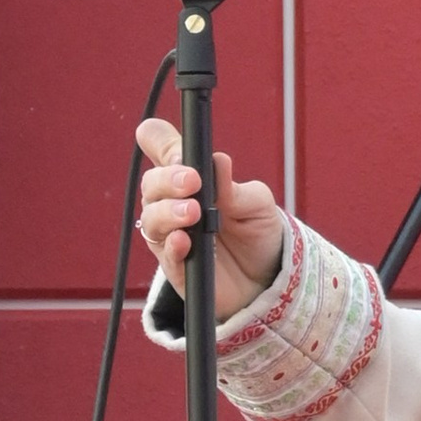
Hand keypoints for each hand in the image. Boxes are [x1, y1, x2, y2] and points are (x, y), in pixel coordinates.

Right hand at [136, 119, 285, 310]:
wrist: (269, 279)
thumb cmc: (257, 231)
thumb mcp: (258, 204)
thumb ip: (237, 188)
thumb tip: (219, 161)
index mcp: (190, 175)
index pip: (158, 145)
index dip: (160, 141)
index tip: (179, 151)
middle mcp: (172, 201)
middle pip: (151, 182)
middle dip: (168, 179)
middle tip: (193, 181)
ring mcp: (171, 233)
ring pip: (151, 217)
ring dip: (168, 211)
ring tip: (192, 212)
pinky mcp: (176, 266)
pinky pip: (164, 254)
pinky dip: (172, 246)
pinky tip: (184, 241)